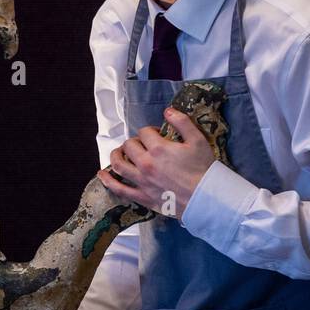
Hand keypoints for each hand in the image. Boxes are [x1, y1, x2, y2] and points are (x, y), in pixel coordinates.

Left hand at [97, 107, 216, 217]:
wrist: (207, 198)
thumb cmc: (204, 169)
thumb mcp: (198, 140)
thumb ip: (182, 122)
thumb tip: (168, 111)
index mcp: (158, 148)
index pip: (144, 132)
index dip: (150, 131)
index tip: (156, 135)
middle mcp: (146, 163)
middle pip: (129, 146)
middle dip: (134, 142)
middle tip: (141, 145)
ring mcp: (141, 181)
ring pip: (119, 164)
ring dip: (116, 155)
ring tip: (119, 152)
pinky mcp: (141, 196)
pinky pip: (119, 189)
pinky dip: (108, 181)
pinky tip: (102, 175)